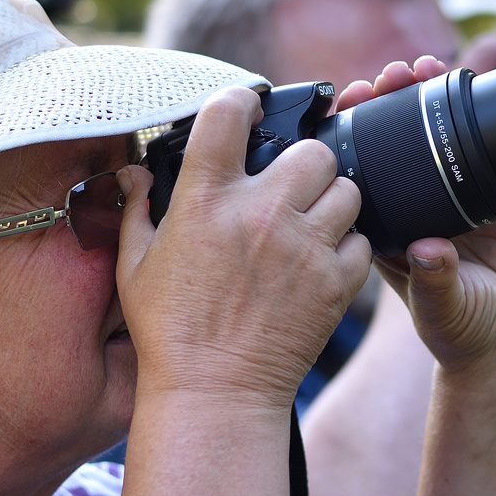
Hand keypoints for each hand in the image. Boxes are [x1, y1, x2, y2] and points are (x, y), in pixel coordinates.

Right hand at [116, 86, 370, 408]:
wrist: (214, 394)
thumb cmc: (169, 332)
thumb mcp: (135, 265)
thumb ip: (136, 209)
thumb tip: (136, 173)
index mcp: (205, 200)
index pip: (229, 112)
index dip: (242, 102)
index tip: (247, 110)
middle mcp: (259, 214)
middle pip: (313, 149)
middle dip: (305, 162)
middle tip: (292, 186)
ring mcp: (303, 247)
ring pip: (348, 189)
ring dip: (332, 201)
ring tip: (312, 223)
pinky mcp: (335, 282)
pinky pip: (361, 240)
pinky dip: (347, 247)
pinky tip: (323, 262)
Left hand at [334, 56, 495, 372]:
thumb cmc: (464, 328)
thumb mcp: (443, 309)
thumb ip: (434, 281)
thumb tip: (428, 250)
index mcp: (389, 222)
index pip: (363, 165)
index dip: (354, 131)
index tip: (352, 101)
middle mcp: (418, 199)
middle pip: (396, 136)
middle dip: (389, 100)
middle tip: (387, 76)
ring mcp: (459, 190)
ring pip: (439, 130)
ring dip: (429, 94)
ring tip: (423, 67)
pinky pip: (489, 140)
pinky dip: (482, 110)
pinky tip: (476, 83)